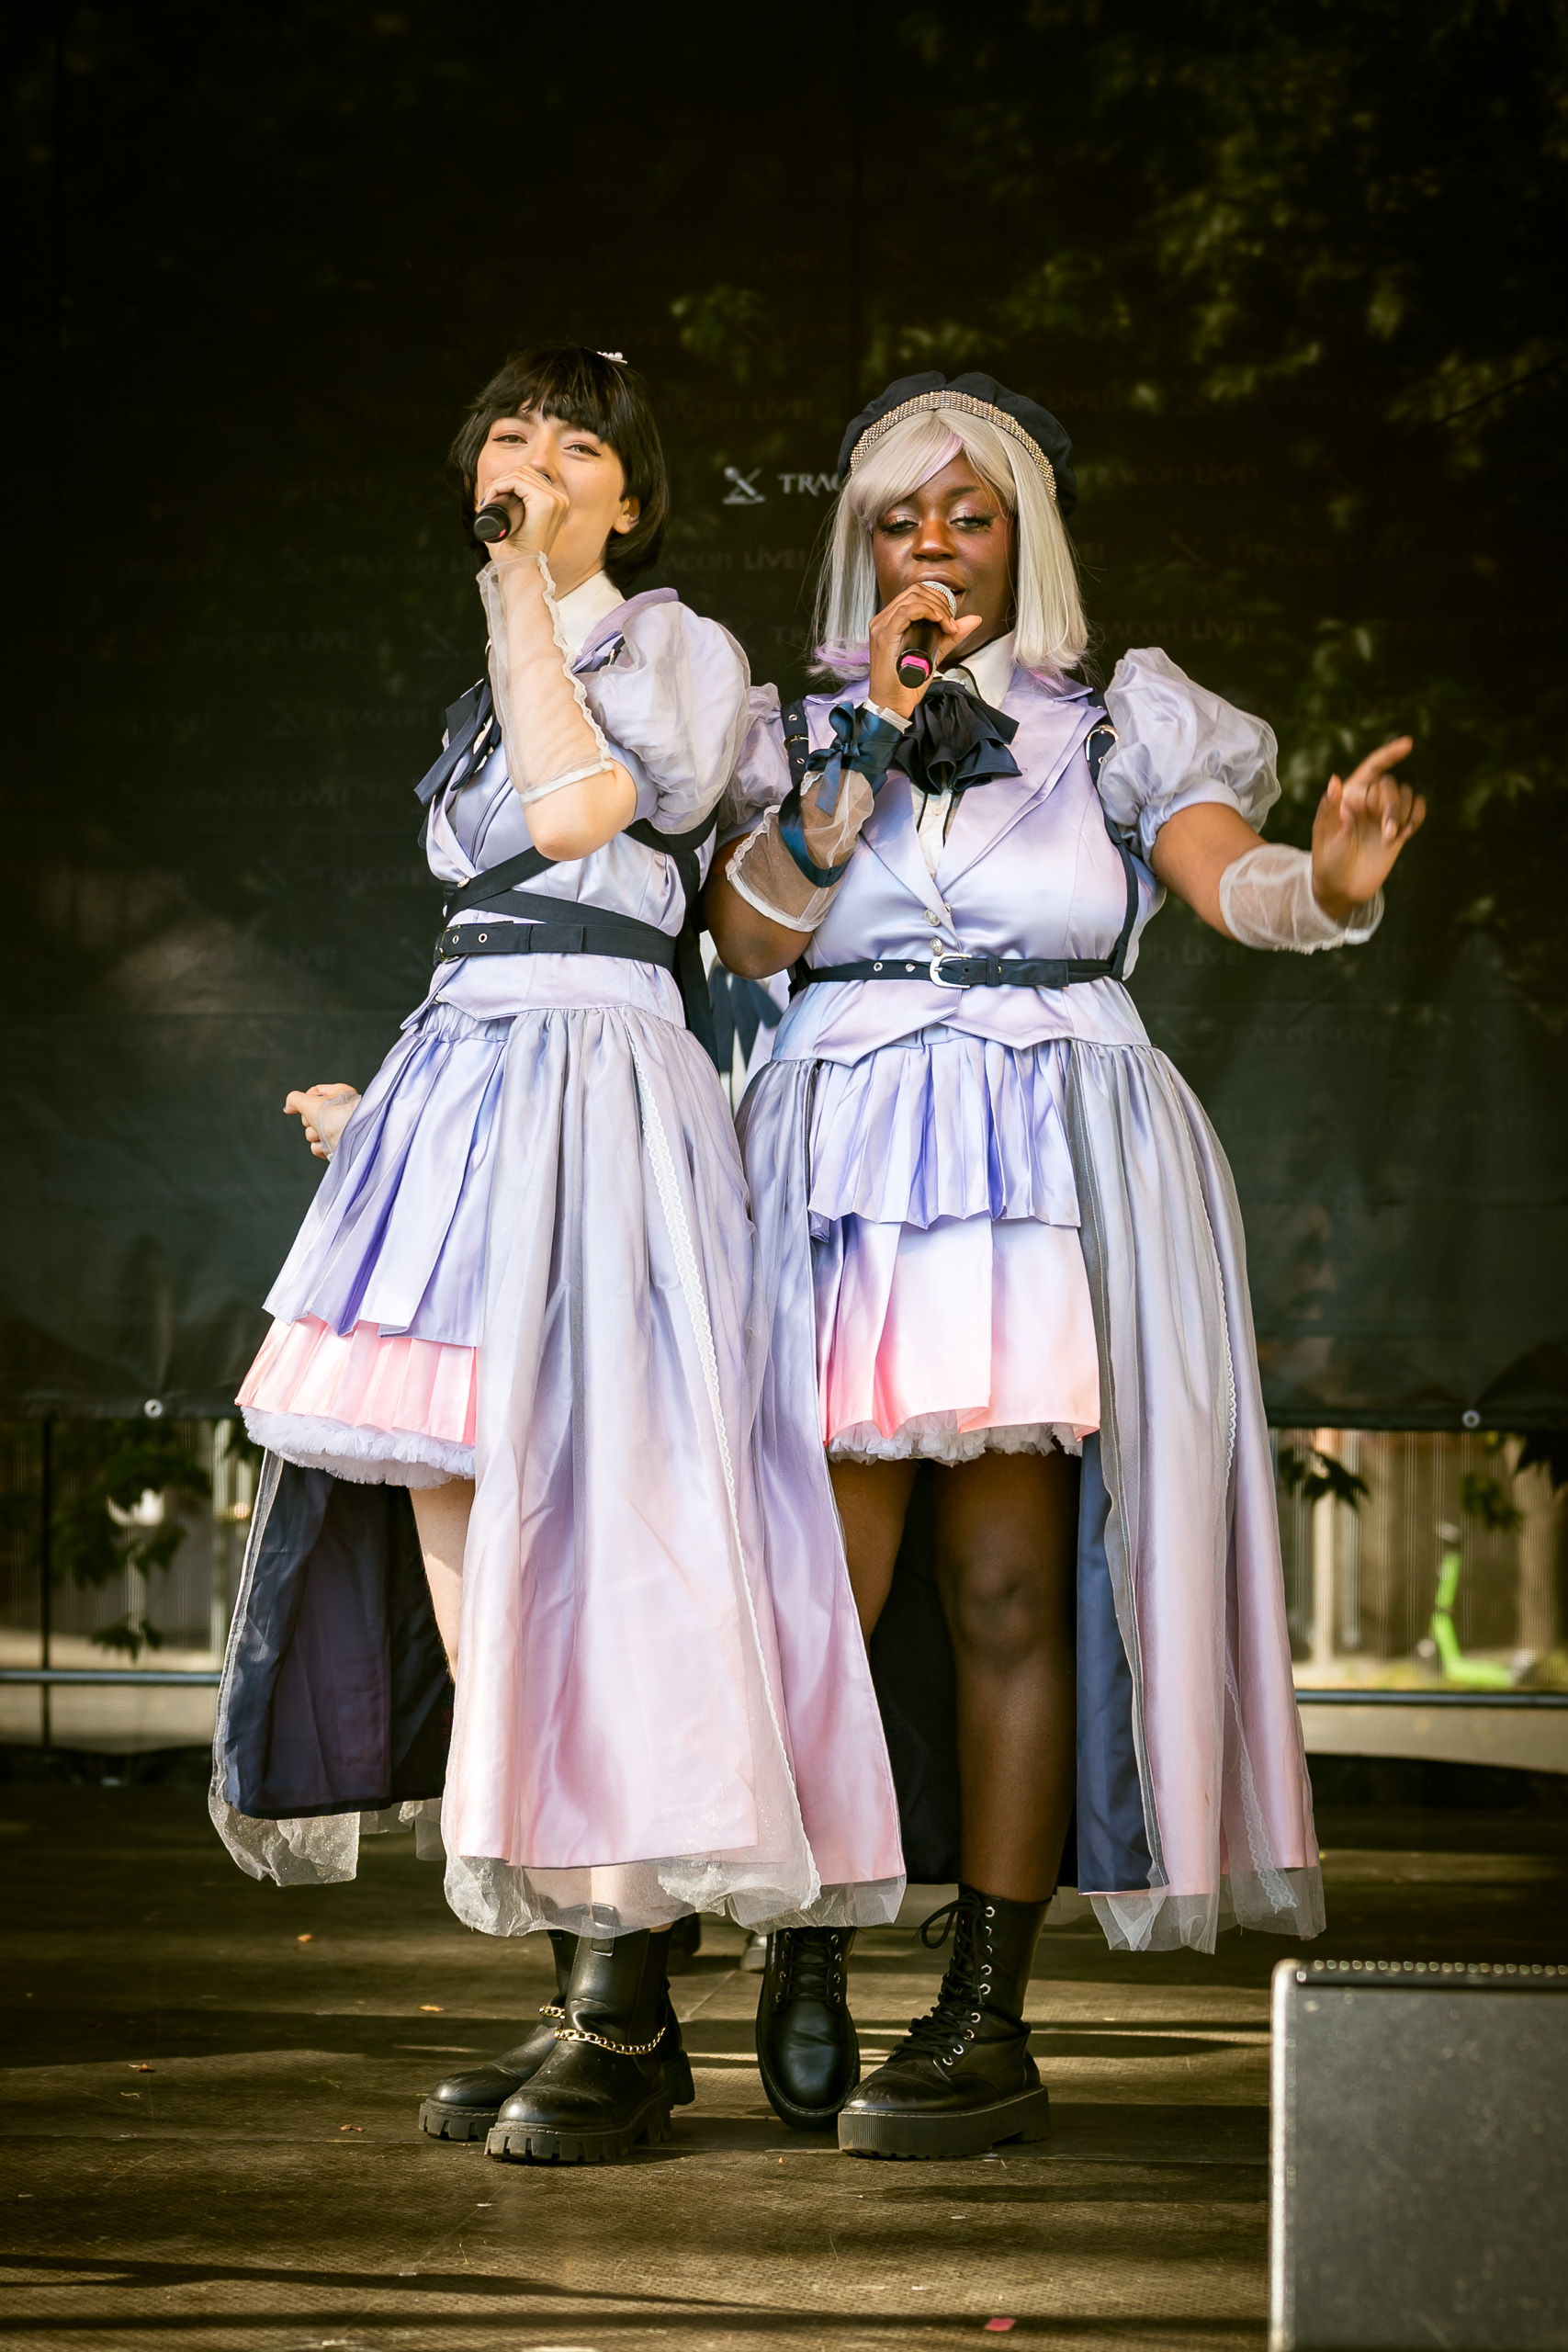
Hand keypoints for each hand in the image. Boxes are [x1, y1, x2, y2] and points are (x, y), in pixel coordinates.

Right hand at [285, 1084, 359, 1160]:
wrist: (351, 1139)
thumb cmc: (336, 1117)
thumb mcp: (309, 1102)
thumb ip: (294, 1100)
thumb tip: (288, 1106)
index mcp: (340, 1093)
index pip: (315, 1092)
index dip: (307, 1099)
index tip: (307, 1103)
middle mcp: (340, 1111)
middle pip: (310, 1114)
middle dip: (311, 1120)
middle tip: (320, 1120)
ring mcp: (338, 1129)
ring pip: (312, 1132)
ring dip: (315, 1135)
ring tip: (327, 1134)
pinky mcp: (336, 1145)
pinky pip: (318, 1147)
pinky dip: (321, 1147)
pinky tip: (329, 1145)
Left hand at [482, 464, 570, 565]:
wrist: (521, 567)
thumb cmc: (518, 550)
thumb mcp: (514, 520)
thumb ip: (506, 501)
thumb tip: (491, 480)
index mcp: (557, 502)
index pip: (531, 476)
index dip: (508, 480)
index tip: (492, 496)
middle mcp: (560, 498)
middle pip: (525, 471)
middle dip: (502, 480)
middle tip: (487, 499)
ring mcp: (555, 499)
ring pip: (519, 474)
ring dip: (498, 483)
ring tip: (488, 500)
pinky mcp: (545, 502)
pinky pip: (516, 481)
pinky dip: (499, 486)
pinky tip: (491, 499)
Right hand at [867, 581, 982, 719]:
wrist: (892, 704)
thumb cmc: (906, 683)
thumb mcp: (934, 653)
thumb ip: (951, 636)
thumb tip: (973, 620)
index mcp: (891, 621)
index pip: (915, 594)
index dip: (938, 599)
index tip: (951, 617)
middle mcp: (883, 620)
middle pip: (914, 591)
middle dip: (940, 601)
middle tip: (951, 622)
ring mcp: (881, 627)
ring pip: (912, 597)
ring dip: (937, 607)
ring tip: (947, 626)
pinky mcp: (885, 636)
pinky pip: (906, 611)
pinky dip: (928, 611)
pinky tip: (939, 622)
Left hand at [1310, 737, 1425, 919]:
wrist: (1342, 888)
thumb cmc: (1327, 861)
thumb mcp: (1325, 835)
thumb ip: (1330, 808)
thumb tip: (1335, 780)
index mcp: (1348, 795)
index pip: (1371, 767)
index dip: (1389, 754)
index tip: (1408, 744)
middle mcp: (1367, 800)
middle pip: (1392, 785)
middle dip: (1393, 806)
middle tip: (1387, 833)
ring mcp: (1383, 814)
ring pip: (1407, 795)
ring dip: (1404, 815)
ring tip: (1391, 838)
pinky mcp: (1397, 828)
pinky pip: (1416, 809)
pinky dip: (1416, 817)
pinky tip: (1405, 833)